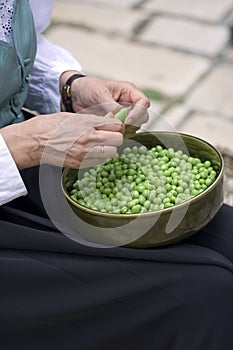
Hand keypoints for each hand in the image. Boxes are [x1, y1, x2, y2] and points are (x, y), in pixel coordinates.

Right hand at [0, 112, 123, 169]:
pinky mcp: (81, 164)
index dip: (116, 125)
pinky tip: (91, 152)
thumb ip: (93, 119)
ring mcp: (85, 153)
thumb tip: (108, 119)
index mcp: (87, 123)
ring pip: (112, 152)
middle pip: (118, 139)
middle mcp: (88, 139)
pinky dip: (99, 157)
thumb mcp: (73, 116)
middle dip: (116, 137)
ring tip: (100, 145)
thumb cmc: (50, 126)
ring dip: (109, 148)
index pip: (116, 125)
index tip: (114, 126)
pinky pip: (100, 162)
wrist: (34, 142)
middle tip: (109, 135)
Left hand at [60, 73, 149, 133]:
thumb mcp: (99, 94)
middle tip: (122, 129)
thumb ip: (111, 106)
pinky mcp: (117, 122)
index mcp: (128, 91)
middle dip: (134, 123)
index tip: (127, 121)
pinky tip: (111, 134)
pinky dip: (120, 134)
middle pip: (142, 115)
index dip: (138, 113)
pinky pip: (125, 131)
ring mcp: (125, 113)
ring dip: (128, 130)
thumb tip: (121, 117)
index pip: (143, 102)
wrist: (75, 95)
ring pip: (135, 125)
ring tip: (115, 131)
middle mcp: (129, 102)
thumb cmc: (88, 88)